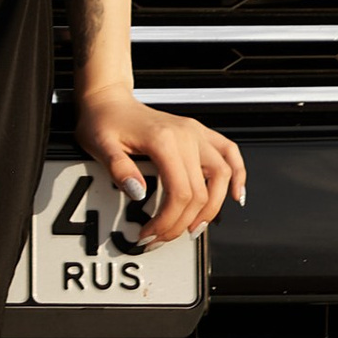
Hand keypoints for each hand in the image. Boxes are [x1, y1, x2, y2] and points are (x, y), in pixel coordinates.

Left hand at [78, 94, 245, 244]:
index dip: (168, 221)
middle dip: (184, 222)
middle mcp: (185, 134)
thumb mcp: (100, 145)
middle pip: (201, 191)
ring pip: (222, 174)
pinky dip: (238, 173)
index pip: (179, 192)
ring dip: (213, 206)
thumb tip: (138, 192)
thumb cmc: (104, 121)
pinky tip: (235, 193)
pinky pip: (229, 151)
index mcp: (163, 140)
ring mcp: (195, 132)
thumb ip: (119, 169)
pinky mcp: (198, 133)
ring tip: (196, 226)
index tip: (151, 233)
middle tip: (166, 236)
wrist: (108, 100)